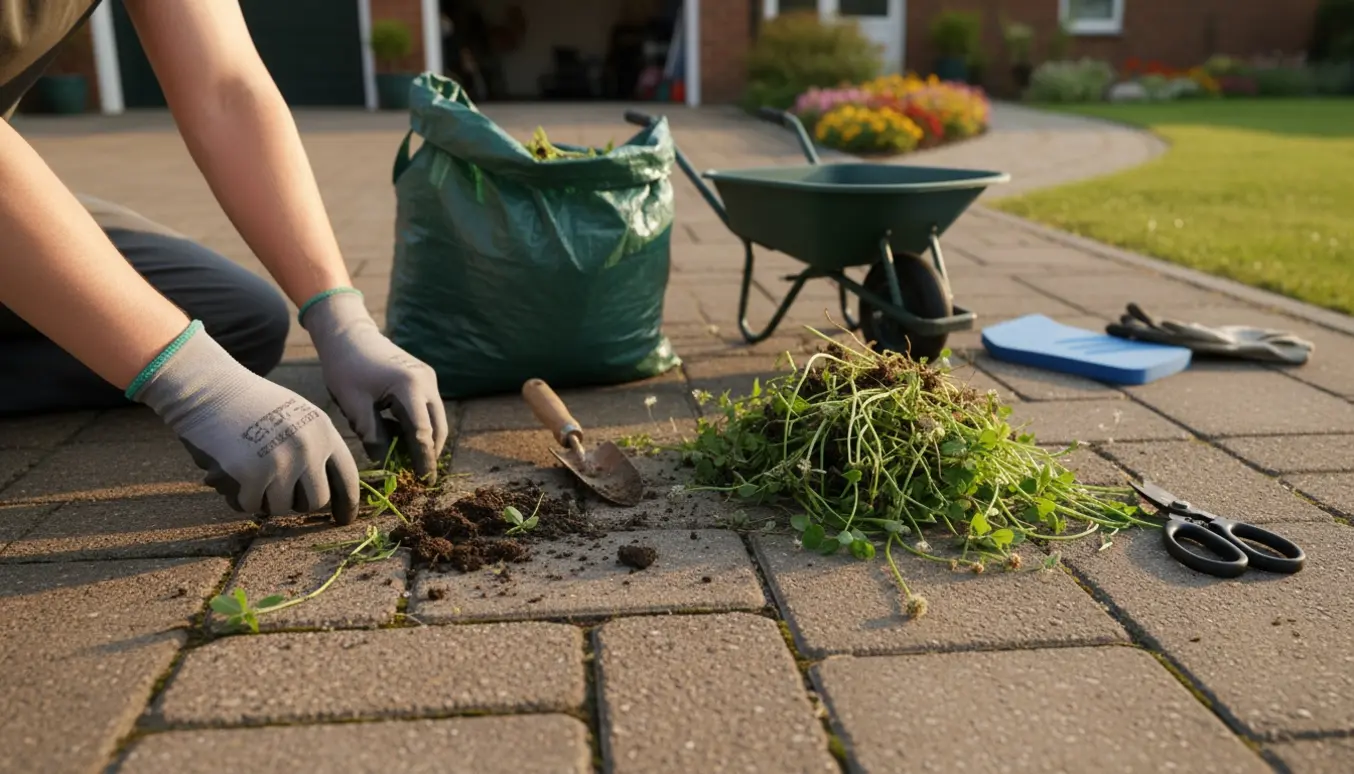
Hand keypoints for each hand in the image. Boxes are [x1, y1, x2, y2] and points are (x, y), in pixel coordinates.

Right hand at [131, 321, 359, 522]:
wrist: (208, 387)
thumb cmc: (248, 403)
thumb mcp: (295, 416)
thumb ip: (314, 446)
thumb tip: (327, 491)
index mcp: (323, 431)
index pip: (347, 476)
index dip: (348, 502)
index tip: (344, 520)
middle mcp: (309, 448)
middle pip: (316, 501)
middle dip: (297, 503)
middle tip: (277, 491)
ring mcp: (282, 462)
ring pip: (282, 507)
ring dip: (265, 499)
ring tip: (249, 472)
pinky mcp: (252, 475)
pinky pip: (252, 506)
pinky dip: (240, 498)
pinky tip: (231, 476)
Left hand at [301, 289, 448, 481]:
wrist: (348, 335)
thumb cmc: (346, 367)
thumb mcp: (354, 406)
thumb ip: (373, 436)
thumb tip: (386, 464)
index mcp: (409, 387)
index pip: (422, 433)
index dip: (423, 460)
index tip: (423, 482)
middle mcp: (426, 382)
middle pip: (438, 427)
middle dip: (430, 453)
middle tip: (417, 476)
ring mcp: (428, 378)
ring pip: (436, 419)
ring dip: (425, 440)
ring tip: (405, 458)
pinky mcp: (424, 378)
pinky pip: (429, 409)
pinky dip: (420, 426)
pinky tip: (400, 435)